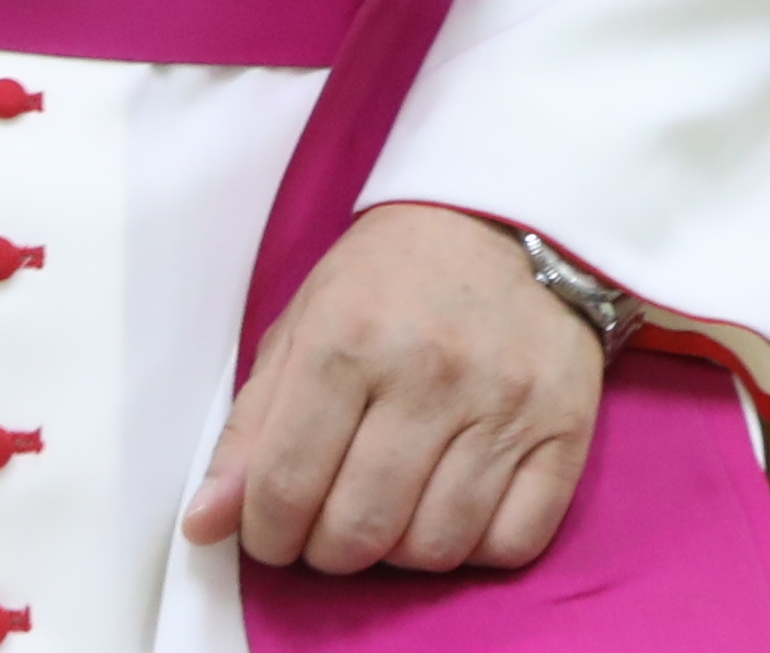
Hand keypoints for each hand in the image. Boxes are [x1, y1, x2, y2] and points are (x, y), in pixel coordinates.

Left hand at [182, 205, 604, 575]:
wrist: (509, 218)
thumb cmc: (392, 276)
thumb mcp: (305, 323)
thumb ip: (252, 426)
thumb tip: (205, 524)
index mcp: (347, 338)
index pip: (286, 487)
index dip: (267, 535)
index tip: (273, 531)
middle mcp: (428, 372)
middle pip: (359, 531)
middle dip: (328, 550)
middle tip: (330, 523)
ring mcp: (504, 404)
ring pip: (434, 548)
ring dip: (399, 552)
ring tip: (392, 509)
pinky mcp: (565, 429)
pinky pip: (511, 544)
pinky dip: (473, 549)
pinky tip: (453, 507)